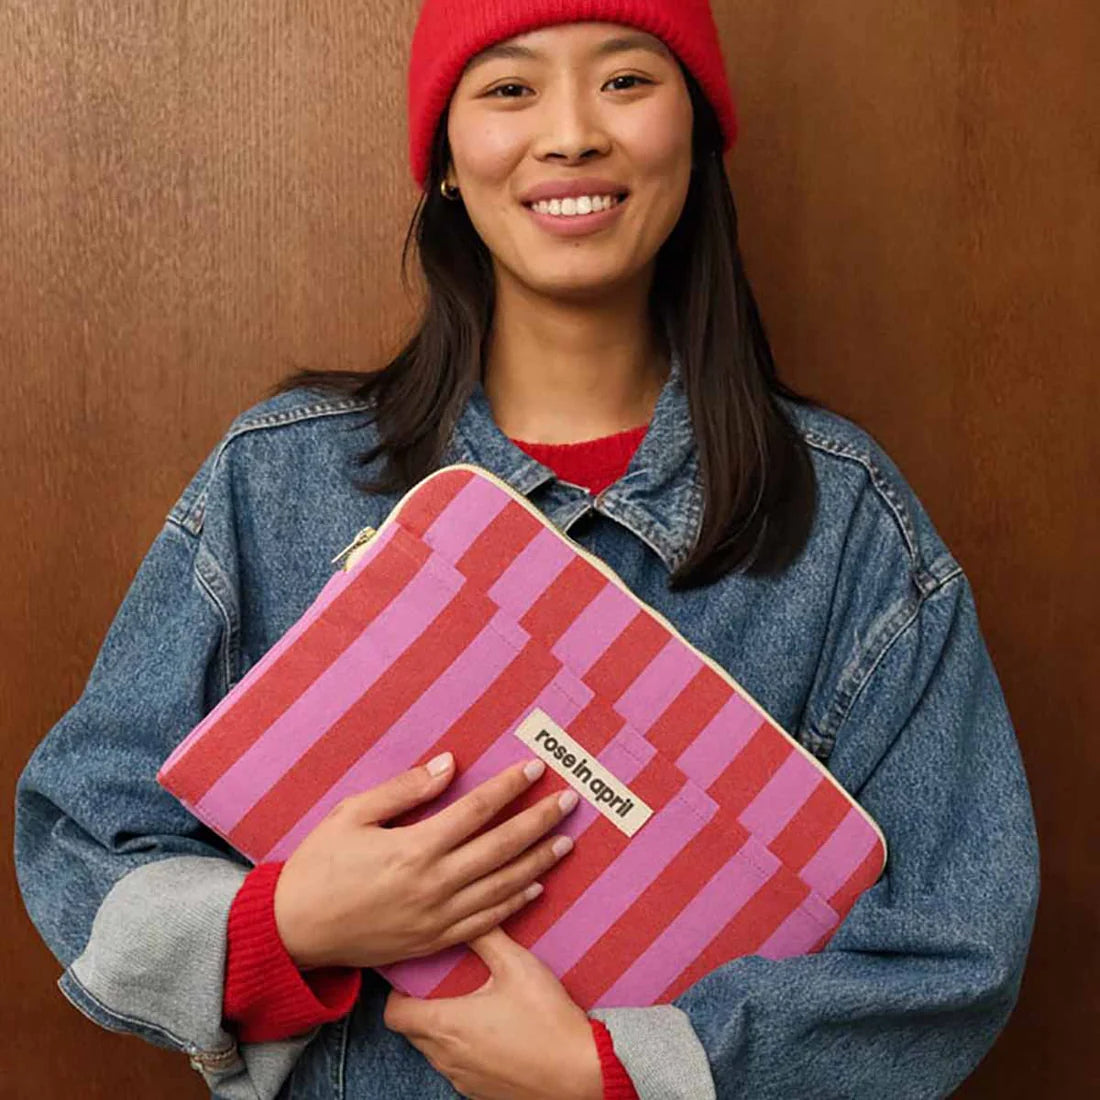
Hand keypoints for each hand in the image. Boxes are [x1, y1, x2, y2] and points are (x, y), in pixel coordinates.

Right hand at [273, 754, 577, 969]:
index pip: (476, 811)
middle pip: (500, 848)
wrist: (294, 931)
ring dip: (538, 862)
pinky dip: (515, 905)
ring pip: (502, 887)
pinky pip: (486, 923)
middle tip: (569, 802)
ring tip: (565, 842)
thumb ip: (404, 789)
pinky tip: (536, 887)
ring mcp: (437, 917)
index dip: (509, 788)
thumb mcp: (352, 814)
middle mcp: (433, 884)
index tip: (535, 770)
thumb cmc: (320, 864)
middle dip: (539, 821)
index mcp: (414, 848)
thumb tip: (449, 764)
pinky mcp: (434, 941)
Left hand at [383, 928, 602, 1099]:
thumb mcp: (517, 965)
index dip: (398, 993)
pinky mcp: (481, 1094)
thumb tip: (471, 912)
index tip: (415, 977)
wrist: (581, 1073)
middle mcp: (446, 1057)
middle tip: (443, 985)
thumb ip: (486, 936)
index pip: (394, 1014)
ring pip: (434, 1053)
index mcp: (446, 1024)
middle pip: (412, 1032)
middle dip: (421, 1008)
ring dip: (442, 1030)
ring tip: (469, 1006)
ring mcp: (462, 1080)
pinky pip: (457, 1070)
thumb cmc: (547, 1019)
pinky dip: (463, 1051)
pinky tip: (491, 1033)